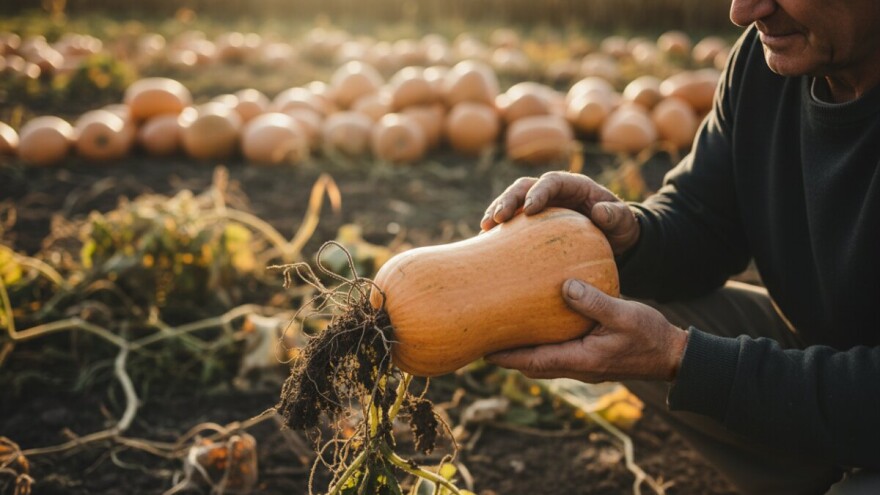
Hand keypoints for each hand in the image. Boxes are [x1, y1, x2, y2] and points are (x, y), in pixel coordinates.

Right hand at [480, 171, 639, 255]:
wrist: (614, 237)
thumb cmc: (620, 226)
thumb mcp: (624, 221)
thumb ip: (616, 214)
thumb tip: (599, 212)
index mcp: (573, 184)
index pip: (552, 181)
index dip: (538, 192)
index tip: (529, 209)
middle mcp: (553, 190)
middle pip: (524, 187)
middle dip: (509, 199)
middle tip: (497, 218)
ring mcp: (540, 204)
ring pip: (513, 200)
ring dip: (497, 211)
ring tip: (484, 229)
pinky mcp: (532, 221)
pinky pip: (512, 220)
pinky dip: (499, 229)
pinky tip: (486, 242)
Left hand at [485, 279, 688, 382]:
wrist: (672, 355)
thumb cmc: (650, 335)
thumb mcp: (623, 314)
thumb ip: (595, 302)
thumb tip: (565, 286)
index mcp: (580, 359)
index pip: (534, 361)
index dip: (507, 357)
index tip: (482, 351)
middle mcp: (576, 366)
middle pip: (531, 365)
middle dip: (507, 356)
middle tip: (482, 339)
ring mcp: (582, 364)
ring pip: (542, 361)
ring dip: (522, 350)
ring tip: (501, 332)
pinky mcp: (589, 357)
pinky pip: (556, 353)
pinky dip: (540, 345)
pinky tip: (535, 325)